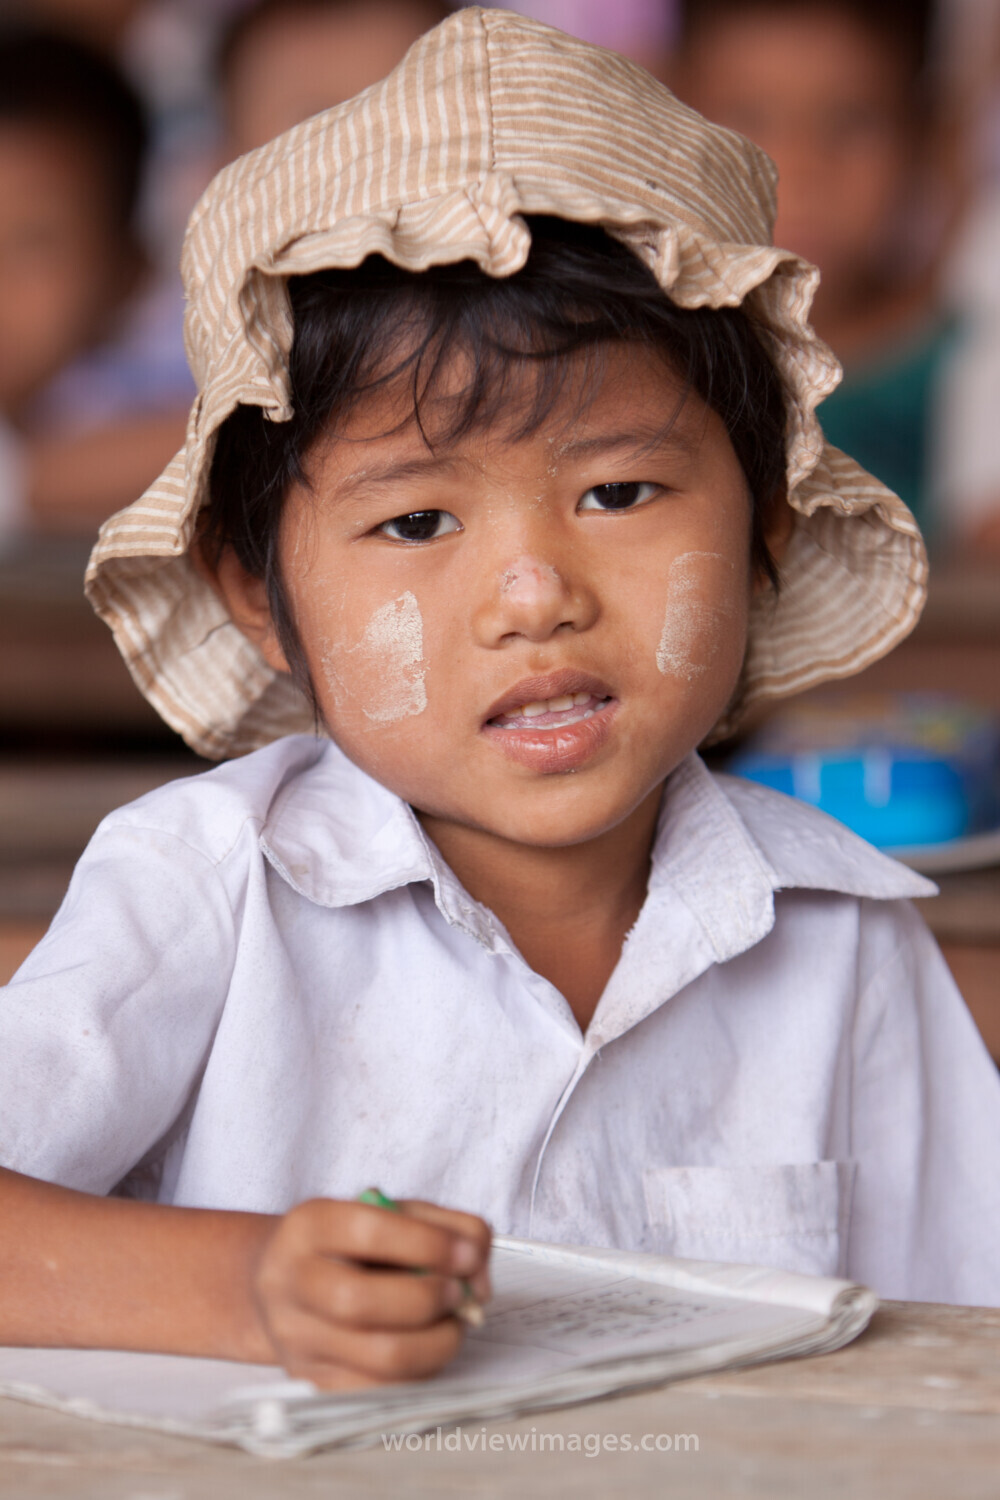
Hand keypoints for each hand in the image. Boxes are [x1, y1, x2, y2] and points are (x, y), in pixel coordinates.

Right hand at [250, 1197, 491, 1387]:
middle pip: (362, 1302)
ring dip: (438, 1340)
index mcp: (310, 1225)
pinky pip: (382, 1389)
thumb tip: (476, 1270)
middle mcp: (291, 1282)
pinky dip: (422, 1370)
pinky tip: (429, 1345)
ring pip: (381, 1355)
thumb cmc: (354, 1244)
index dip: (428, 1244)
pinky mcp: (314, 1381)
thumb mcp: (394, 1213)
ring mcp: (298, 1338)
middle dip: (429, 1298)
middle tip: (460, 1293)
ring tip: (452, 1321)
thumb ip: (446, 1226)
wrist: (290, 1280)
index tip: (468, 1255)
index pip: (368, 1232)